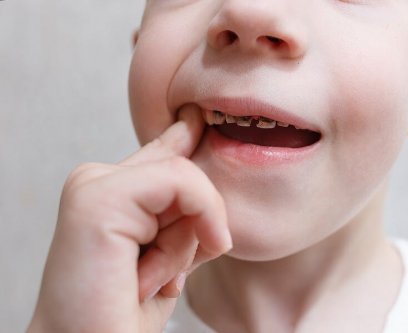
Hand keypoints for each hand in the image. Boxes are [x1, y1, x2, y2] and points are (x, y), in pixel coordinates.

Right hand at [27, 105, 231, 332]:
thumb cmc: (124, 313)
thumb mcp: (169, 253)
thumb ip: (183, 210)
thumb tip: (201, 170)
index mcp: (113, 193)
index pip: (163, 154)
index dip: (185, 135)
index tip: (198, 118)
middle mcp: (99, 180)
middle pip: (185, 168)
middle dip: (194, 225)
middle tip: (156, 276)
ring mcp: (95, 184)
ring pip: (186, 176)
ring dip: (185, 241)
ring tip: (147, 279)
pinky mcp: (98, 196)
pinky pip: (180, 184)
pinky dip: (187, 230)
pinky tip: (155, 272)